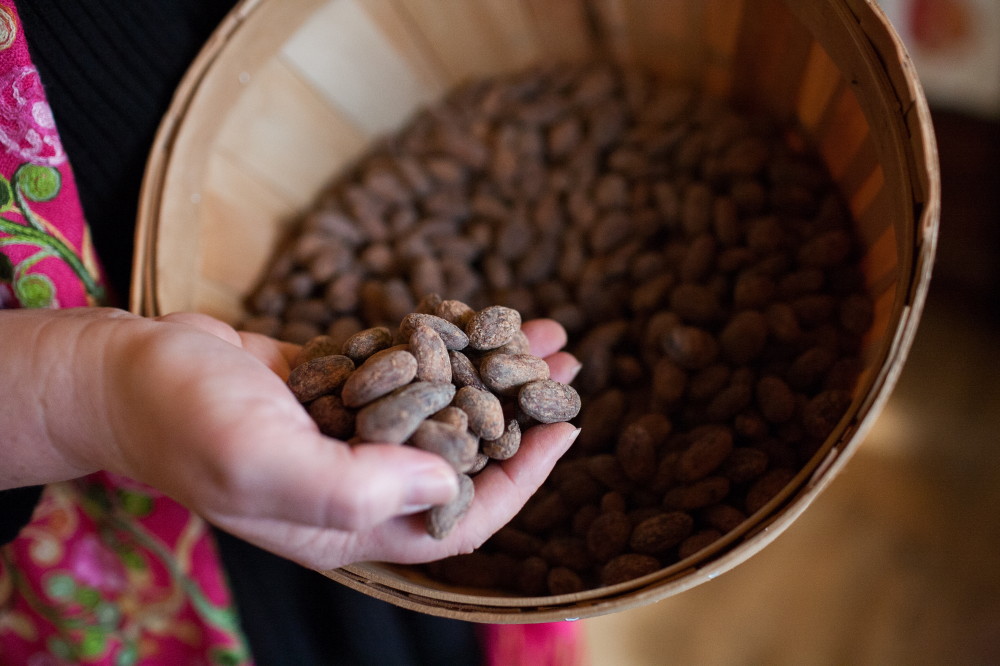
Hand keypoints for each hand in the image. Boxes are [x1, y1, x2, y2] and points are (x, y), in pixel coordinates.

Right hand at [0, 307, 579, 569]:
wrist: (127, 371)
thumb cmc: (184, 422)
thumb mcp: (261, 462)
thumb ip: (353, 487)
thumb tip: (447, 486)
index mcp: (351, 523)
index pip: (460, 519)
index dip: (521, 480)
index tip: (564, 428)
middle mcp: (360, 484)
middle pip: (464, 459)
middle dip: (521, 415)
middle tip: (568, 368)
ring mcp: (351, 434)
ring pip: (443, 409)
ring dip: (493, 373)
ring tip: (544, 334)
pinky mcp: (338, 388)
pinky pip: (408, 371)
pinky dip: (445, 347)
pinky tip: (475, 320)